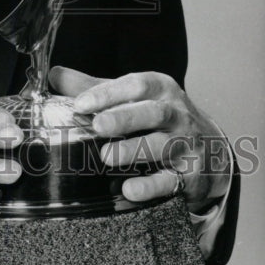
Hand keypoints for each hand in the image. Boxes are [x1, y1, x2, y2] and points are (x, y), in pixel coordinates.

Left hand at [50, 66, 230, 210]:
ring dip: (135, 151)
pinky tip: (129, 189)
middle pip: (154, 113)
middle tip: (97, 126)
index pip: (136, 85)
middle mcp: (177, 114)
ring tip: (106, 156)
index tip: (81, 103)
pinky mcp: (192, 176)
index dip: (108, 93)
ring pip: (164, 146)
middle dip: (125, 118)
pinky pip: (173, 181)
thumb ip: (94, 87)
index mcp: (160, 89)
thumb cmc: (159, 117)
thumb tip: (55, 75)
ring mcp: (187, 145)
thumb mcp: (132, 97)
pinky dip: (151, 186)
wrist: (210, 149)